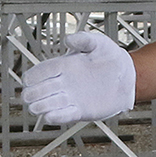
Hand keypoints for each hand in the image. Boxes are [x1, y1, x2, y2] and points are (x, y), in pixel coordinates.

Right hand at [21, 31, 136, 125]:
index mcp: (65, 65)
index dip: (33, 76)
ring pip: (48, 104)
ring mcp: (71, 98)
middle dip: (32, 93)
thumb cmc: (112, 57)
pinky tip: (49, 116)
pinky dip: (56, 117)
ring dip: (40, 107)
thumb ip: (84, 39)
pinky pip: (64, 116)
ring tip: (36, 108)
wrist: (128, 77)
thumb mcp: (99, 43)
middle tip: (29, 96)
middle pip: (40, 90)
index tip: (27, 80)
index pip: (42, 71)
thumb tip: (68, 39)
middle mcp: (64, 83)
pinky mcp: (80, 111)